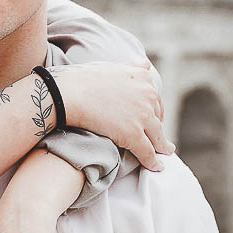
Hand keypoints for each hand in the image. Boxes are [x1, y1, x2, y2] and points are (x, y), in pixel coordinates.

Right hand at [53, 60, 173, 171]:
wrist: (68, 93)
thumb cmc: (84, 79)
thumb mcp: (112, 65)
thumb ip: (132, 66)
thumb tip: (146, 65)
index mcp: (143, 78)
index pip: (155, 99)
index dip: (153, 111)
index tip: (151, 118)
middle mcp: (148, 94)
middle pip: (158, 117)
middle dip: (156, 127)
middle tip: (154, 136)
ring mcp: (142, 115)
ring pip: (157, 137)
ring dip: (163, 147)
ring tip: (164, 152)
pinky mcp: (134, 134)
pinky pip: (148, 152)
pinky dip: (153, 161)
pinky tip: (156, 166)